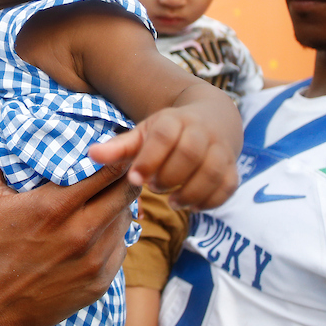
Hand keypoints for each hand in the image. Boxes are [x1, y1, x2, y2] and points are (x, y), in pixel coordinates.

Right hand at [0, 139, 137, 325]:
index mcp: (54, 207)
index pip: (107, 170)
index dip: (115, 155)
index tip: (113, 146)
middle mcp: (80, 234)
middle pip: (126, 192)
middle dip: (125, 176)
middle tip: (118, 167)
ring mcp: (92, 262)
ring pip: (126, 221)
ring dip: (119, 206)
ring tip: (104, 197)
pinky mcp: (98, 285)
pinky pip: (120, 251)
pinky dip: (113, 236)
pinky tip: (97, 231)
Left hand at [90, 104, 238, 210]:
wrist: (212, 120)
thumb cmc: (168, 133)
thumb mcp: (143, 134)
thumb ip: (119, 147)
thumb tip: (92, 155)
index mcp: (175, 120)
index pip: (165, 136)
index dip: (150, 158)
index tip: (135, 180)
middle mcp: (202, 131)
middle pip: (190, 154)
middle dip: (170, 176)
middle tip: (154, 187)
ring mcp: (221, 149)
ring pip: (213, 171)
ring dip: (190, 192)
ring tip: (172, 201)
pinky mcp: (233, 168)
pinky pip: (228, 187)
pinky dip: (210, 201)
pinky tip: (191, 205)